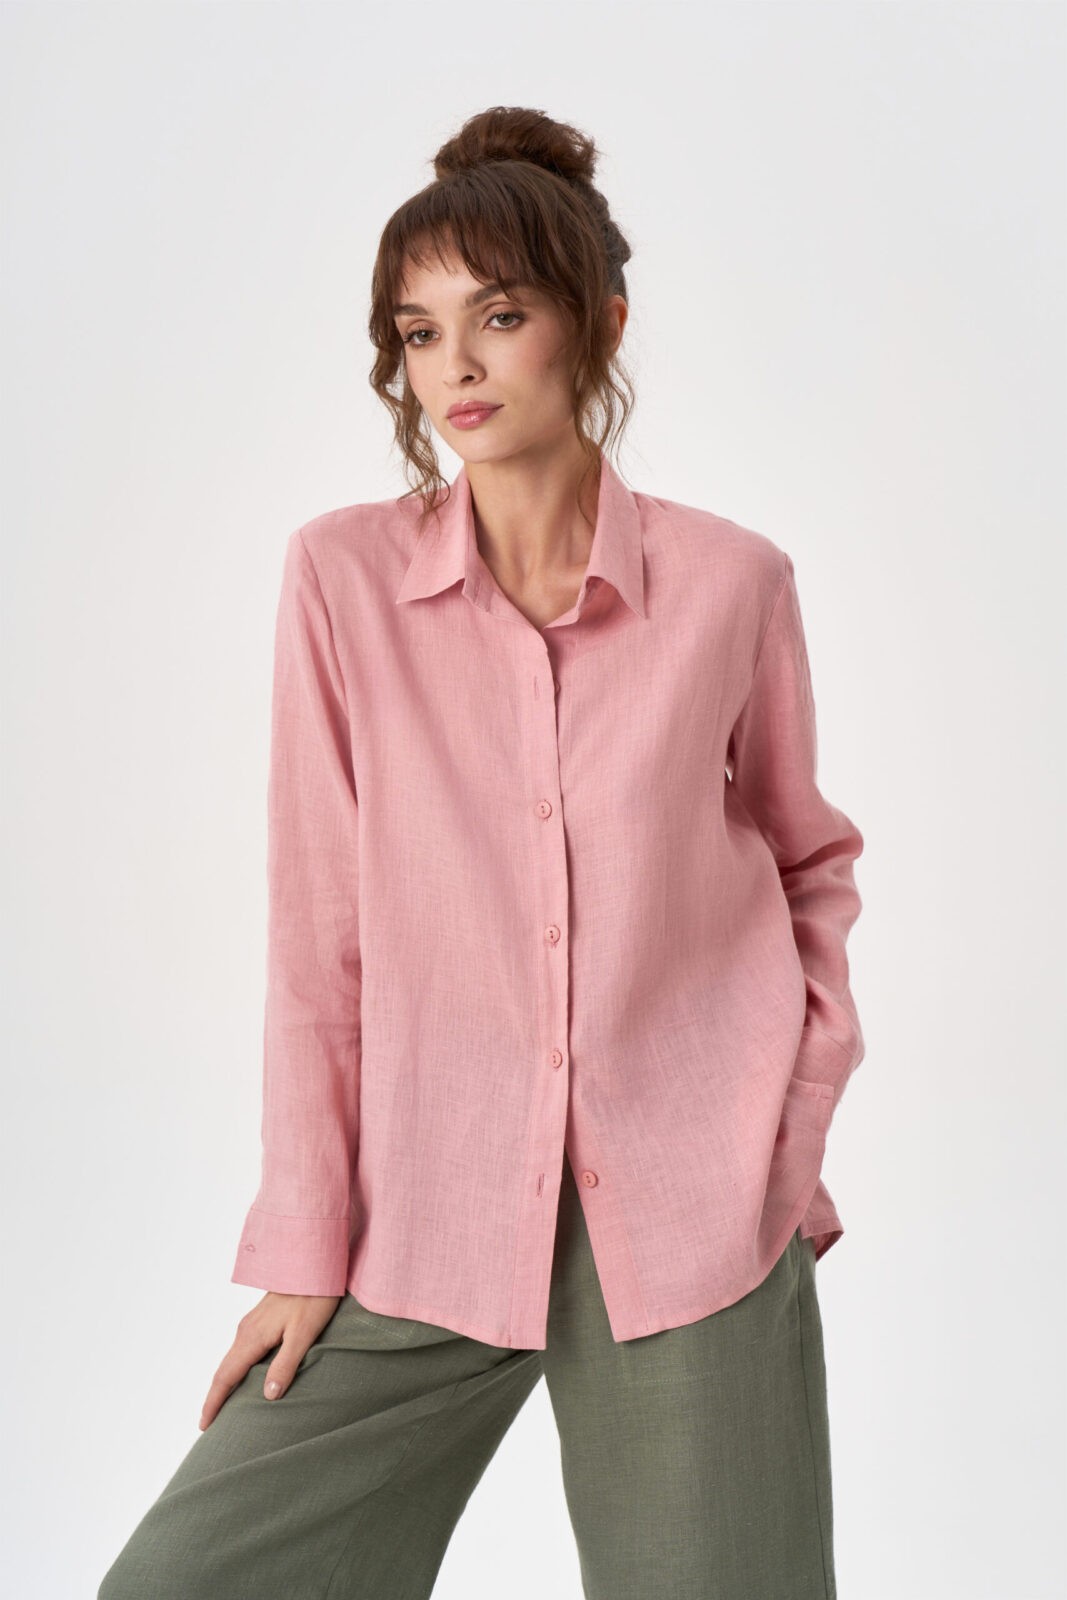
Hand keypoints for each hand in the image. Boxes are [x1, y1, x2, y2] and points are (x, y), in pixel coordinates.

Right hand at [199, 1292, 342, 1429]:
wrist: (315, 1264)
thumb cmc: (314, 1297)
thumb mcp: (304, 1334)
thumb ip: (286, 1363)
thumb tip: (267, 1395)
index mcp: (252, 1336)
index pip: (226, 1376)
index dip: (214, 1402)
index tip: (203, 1426)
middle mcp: (246, 1331)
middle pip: (224, 1370)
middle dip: (215, 1397)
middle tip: (208, 1424)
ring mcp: (252, 1324)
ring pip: (233, 1359)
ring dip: (225, 1383)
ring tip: (224, 1407)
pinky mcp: (261, 1320)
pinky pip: (242, 1351)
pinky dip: (236, 1369)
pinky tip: (245, 1377)